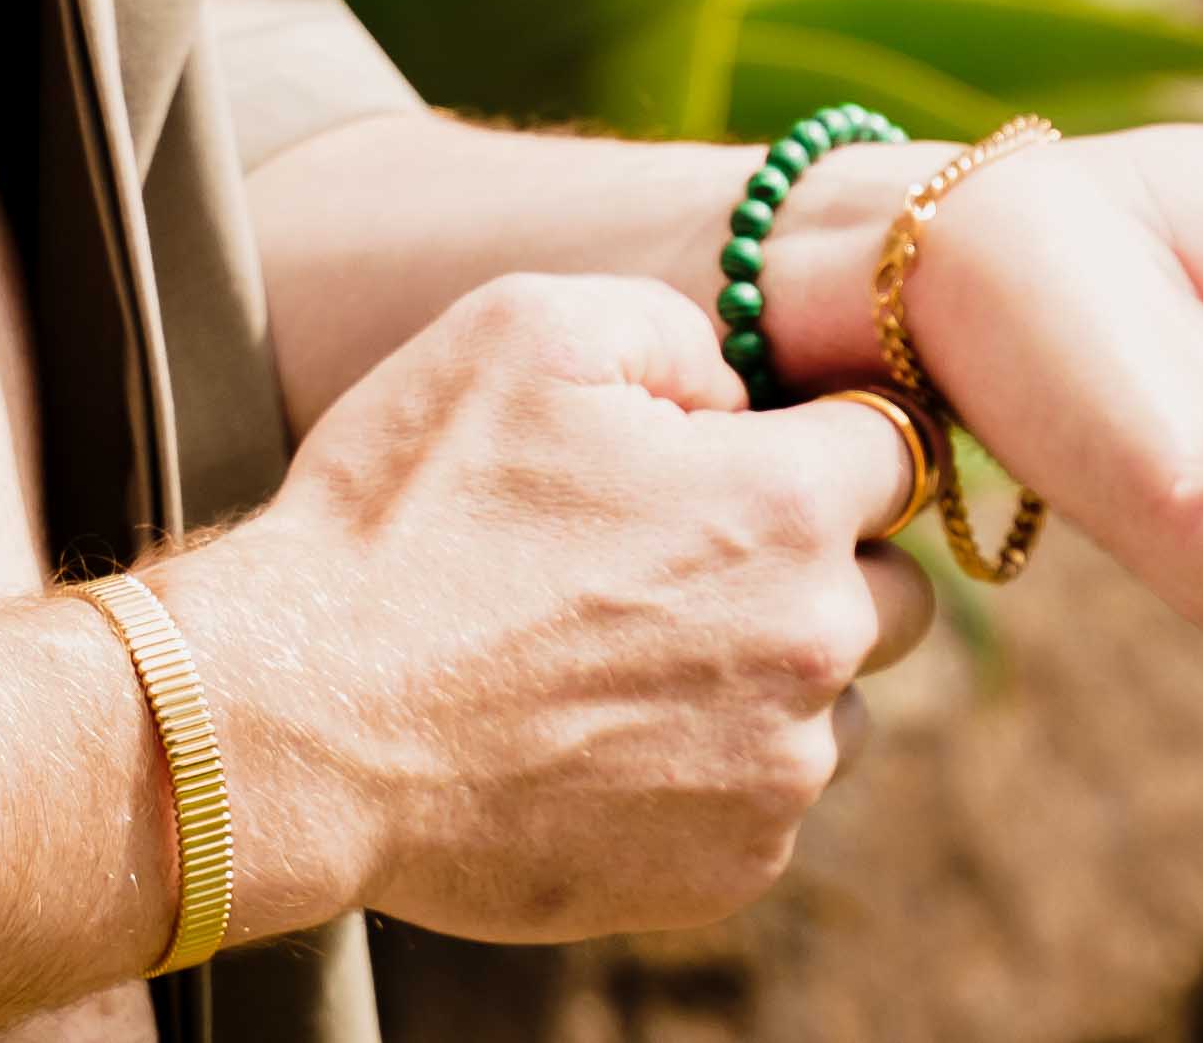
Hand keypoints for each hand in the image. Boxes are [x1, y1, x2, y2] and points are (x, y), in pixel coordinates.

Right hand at [158, 273, 934, 943]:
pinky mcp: (724, 873)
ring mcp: (773, 776)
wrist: (302, 718)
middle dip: (816, 556)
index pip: (900, 447)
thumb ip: (676, 330)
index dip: (829, 429)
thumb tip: (739, 390)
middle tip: (680, 547)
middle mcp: (809, 648)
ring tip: (619, 644)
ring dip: (766, 667)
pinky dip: (708, 759)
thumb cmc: (408, 509)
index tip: (764, 443)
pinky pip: (765, 795)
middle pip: (895, 586)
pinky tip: (593, 724)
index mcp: (779, 505)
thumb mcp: (527, 329)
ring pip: (833, 701)